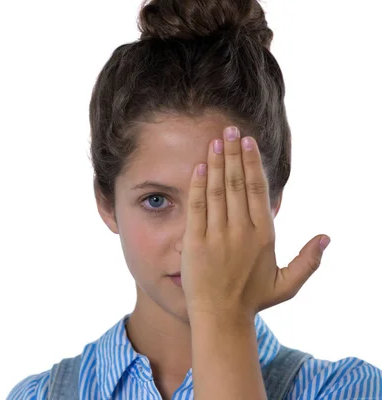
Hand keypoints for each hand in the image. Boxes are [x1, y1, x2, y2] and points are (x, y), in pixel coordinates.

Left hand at [180, 126, 329, 317]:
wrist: (220, 317)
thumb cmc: (252, 299)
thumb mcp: (288, 284)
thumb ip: (309, 261)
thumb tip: (327, 237)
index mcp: (264, 235)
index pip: (257, 190)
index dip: (251, 163)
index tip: (248, 143)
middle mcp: (241, 231)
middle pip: (236, 183)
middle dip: (233, 154)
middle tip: (230, 130)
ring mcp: (217, 235)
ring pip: (217, 190)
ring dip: (215, 163)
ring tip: (215, 141)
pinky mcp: (195, 242)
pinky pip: (198, 207)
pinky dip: (198, 186)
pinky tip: (198, 167)